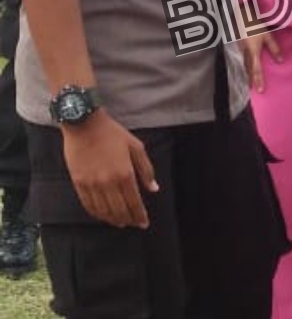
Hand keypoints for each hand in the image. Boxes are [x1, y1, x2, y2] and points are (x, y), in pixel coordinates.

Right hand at [61, 111, 158, 227]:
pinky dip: (97, 214)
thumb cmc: (113, 134)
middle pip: (119, 210)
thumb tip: (154, 189)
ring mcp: (92, 184)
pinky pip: (88, 205)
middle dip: (129, 220)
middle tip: (134, 224)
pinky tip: (103, 216)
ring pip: (103, 211)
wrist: (84, 125)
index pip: (134, 202)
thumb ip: (146, 170)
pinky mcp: (78, 183)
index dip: (140, 215)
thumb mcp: (136, 147)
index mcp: (125, 174)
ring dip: (113, 220)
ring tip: (121, 223)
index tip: (144, 223)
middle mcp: (108, 183)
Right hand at [242, 31, 282, 92]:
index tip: (260, 90)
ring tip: (249, 84)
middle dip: (251, 80)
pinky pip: (241, 60)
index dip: (258, 80)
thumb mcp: (267, 36)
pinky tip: (245, 70)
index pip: (256, 70)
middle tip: (254, 91)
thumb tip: (280, 61)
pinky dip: (244, 68)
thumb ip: (274, 48)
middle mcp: (245, 54)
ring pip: (244, 66)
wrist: (240, 16)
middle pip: (249, 70)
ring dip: (247, 75)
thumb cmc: (255, 25)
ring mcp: (240, 51)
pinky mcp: (237, 47)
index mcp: (253, 52)